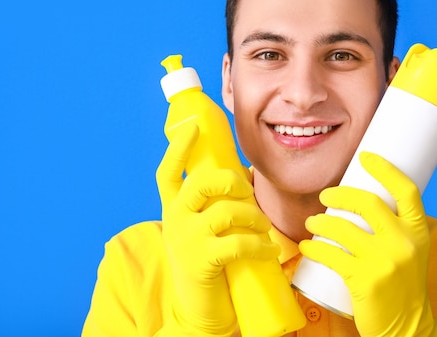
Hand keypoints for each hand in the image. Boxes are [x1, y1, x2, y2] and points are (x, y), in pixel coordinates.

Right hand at [156, 122, 279, 336]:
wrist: (199, 309)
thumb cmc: (208, 260)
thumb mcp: (203, 228)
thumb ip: (215, 202)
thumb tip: (245, 175)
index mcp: (174, 208)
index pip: (167, 172)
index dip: (178, 148)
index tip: (193, 128)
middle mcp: (175, 220)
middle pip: (201, 184)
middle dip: (231, 181)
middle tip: (249, 191)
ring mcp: (186, 241)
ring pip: (225, 212)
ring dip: (254, 217)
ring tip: (264, 228)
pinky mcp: (202, 261)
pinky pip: (237, 243)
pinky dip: (259, 245)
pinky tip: (269, 251)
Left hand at [299, 151, 436, 336]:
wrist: (408, 326)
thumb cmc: (404, 284)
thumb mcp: (411, 251)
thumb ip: (395, 227)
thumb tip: (365, 200)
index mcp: (419, 231)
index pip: (407, 190)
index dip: (385, 169)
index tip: (364, 157)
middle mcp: (405, 243)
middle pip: (367, 203)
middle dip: (340, 194)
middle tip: (325, 197)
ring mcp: (385, 262)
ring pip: (342, 229)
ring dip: (320, 222)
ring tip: (311, 223)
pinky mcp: (365, 281)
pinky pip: (331, 255)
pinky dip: (314, 248)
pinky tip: (307, 246)